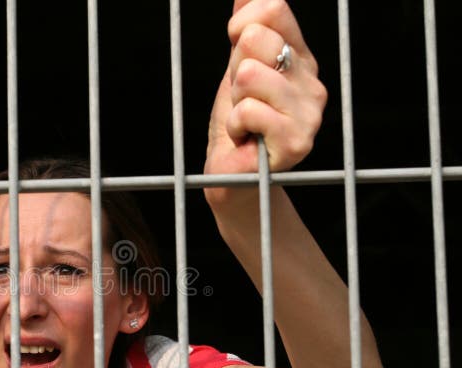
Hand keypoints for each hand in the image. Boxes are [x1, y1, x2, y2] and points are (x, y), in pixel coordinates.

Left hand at [204, 0, 326, 207]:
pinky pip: (247, 110)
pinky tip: (247, 138)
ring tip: (245, 120)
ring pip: (249, 74)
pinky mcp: (298, 139)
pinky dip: (234, 126)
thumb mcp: (236, 67)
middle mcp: (312, 80)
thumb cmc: (236, 123)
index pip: (271, 9)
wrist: (233, 173)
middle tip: (242, 99)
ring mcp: (310, 111)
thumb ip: (244, 25)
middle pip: (253, 39)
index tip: (236, 58)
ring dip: (233, 101)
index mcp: (300, 56)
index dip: (238, 28)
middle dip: (233, 71)